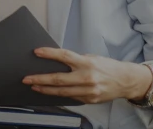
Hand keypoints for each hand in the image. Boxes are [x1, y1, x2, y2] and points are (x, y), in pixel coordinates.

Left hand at [23, 48, 152, 104]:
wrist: (126, 81)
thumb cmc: (108, 67)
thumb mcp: (92, 58)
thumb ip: (76, 60)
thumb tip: (57, 61)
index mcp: (87, 63)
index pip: (64, 56)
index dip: (49, 54)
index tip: (37, 52)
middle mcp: (87, 77)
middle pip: (58, 79)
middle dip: (40, 79)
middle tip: (27, 79)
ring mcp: (88, 91)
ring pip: (62, 92)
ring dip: (45, 90)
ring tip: (34, 86)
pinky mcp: (89, 100)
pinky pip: (70, 97)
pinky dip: (59, 95)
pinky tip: (50, 92)